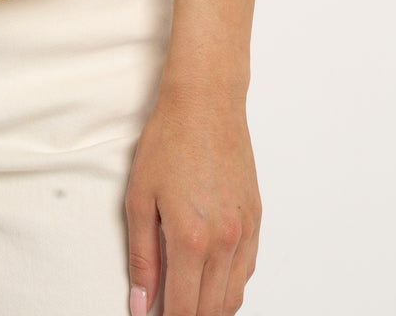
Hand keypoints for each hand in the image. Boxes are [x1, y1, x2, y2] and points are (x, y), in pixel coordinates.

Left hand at [124, 82, 261, 314]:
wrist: (206, 101)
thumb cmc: (169, 140)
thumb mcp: (139, 198)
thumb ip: (142, 257)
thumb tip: (140, 303)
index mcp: (191, 238)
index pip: (184, 310)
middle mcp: (224, 241)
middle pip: (212, 310)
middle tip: (169, 310)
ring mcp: (245, 231)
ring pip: (234, 296)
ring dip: (212, 308)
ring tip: (188, 301)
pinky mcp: (256, 218)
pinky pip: (247, 270)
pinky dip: (230, 285)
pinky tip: (211, 278)